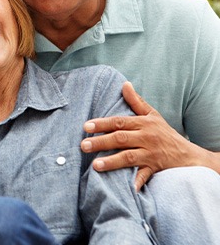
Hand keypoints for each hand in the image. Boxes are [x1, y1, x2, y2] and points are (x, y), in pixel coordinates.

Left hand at [81, 82, 205, 190]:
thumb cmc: (165, 133)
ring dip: (112, 161)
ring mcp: (150, 154)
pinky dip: (137, 182)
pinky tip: (127, 188)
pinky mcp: (155, 168)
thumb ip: (136, 101)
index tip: (86, 126)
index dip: (102, 123)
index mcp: (143, 123)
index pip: (119, 122)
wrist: (187, 155)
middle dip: (101, 142)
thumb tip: (124, 84)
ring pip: (129, 157)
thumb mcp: (152, 114)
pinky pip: (145, 176)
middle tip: (83, 145)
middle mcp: (146, 138)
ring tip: (95, 165)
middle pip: (121, 139)